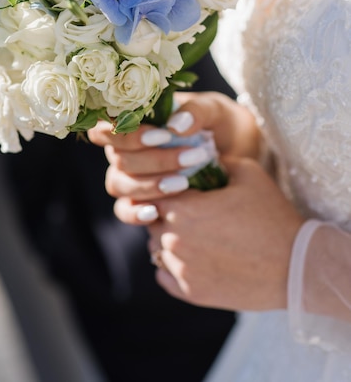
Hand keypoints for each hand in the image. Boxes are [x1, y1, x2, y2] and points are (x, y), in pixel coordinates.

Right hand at [88, 91, 261, 205]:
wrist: (241, 151)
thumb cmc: (222, 123)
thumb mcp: (215, 110)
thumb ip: (197, 110)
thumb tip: (175, 126)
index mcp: (136, 120)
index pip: (105, 126)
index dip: (125, 134)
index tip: (162, 136)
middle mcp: (128, 148)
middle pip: (117, 158)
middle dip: (153, 160)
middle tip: (192, 158)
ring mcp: (133, 175)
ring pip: (119, 183)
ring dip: (148, 185)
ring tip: (184, 183)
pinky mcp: (144, 200)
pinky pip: (125, 210)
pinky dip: (135, 213)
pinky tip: (156, 213)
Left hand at [119, 156, 304, 311]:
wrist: (296, 265)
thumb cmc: (272, 215)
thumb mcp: (247, 173)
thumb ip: (215, 161)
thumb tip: (197, 155)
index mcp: (183, 208)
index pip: (154, 193)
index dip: (165, 188)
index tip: (180, 189)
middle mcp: (174, 239)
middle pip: (152, 221)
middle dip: (165, 214)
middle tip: (189, 211)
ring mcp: (181, 269)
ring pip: (156, 248)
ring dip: (168, 240)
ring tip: (193, 235)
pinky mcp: (191, 292)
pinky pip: (164, 276)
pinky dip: (172, 267)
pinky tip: (193, 258)